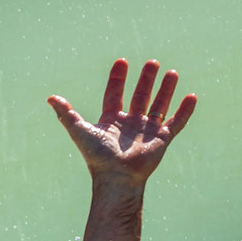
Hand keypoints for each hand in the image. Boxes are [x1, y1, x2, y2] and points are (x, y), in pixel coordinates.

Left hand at [49, 58, 195, 187]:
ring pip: (159, 106)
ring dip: (166, 90)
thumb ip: (66, 114)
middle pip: (140, 97)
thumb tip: (50, 98)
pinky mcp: (161, 140)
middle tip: (152, 63)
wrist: (117, 178)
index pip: (114, 94)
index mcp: (112, 121)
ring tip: (172, 73)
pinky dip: (185, 111)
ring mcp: (146, 132)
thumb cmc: (98, 157)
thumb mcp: (80, 131)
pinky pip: (176, 123)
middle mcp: (130, 124)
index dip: (117, 78)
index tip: (122, 62)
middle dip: (146, 80)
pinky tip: (191, 96)